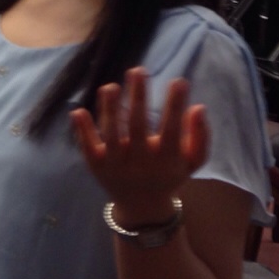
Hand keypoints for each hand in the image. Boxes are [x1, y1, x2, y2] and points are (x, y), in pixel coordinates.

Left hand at [71, 69, 207, 222]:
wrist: (142, 207)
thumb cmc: (169, 174)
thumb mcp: (192, 162)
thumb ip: (200, 137)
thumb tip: (198, 107)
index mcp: (166, 159)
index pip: (172, 129)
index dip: (175, 106)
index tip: (179, 81)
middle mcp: (140, 161)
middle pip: (137, 126)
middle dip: (137, 98)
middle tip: (138, 70)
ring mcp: (115, 163)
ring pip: (110, 134)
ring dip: (109, 109)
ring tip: (110, 86)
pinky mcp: (96, 165)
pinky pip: (87, 146)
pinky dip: (82, 130)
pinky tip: (78, 111)